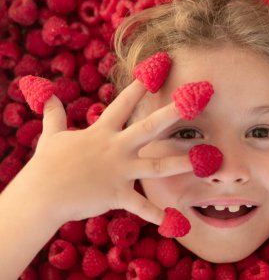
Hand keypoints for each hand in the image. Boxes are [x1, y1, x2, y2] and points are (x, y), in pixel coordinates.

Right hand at [17, 79, 191, 224]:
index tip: (155, 70)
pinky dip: (154, 214)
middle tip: (193, 102)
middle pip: (148, 127)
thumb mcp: (51, 134)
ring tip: (202, 161)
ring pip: (156, 166)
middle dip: (171, 114)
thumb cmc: (47, 163)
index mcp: (102, 132)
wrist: (42, 194)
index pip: (124, 104)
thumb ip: (53, 113)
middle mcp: (116, 148)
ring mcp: (119, 172)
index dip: (139, 86)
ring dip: (180, 163)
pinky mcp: (117, 195)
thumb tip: (47, 95)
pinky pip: (140, 206)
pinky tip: (172, 221)